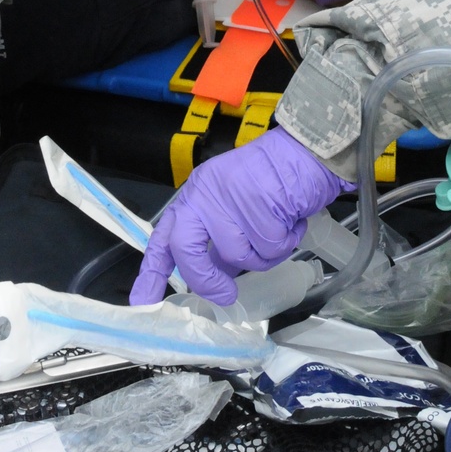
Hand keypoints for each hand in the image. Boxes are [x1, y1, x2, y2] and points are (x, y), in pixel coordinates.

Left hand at [129, 127, 349, 305]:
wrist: (306, 150)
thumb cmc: (274, 179)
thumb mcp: (233, 207)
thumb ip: (216, 240)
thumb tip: (210, 277)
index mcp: (197, 193)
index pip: (165, 236)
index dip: (153, 272)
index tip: (144, 301)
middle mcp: (207, 193)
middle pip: (186, 249)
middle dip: (205, 279)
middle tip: (226, 296)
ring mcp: (231, 196)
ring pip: (239, 255)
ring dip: (265, 253)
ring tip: (280, 228)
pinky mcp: (259, 202)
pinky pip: (271, 247)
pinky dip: (286, 241)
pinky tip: (292, 219)